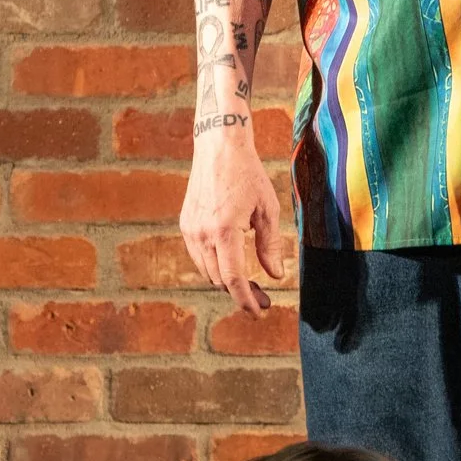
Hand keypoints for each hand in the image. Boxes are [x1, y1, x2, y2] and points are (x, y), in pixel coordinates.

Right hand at [179, 129, 285, 314]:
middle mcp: (202, 233)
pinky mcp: (185, 224)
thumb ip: (270, 245)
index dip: (246, 300)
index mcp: (224, 231)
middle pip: (219, 279)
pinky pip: (199, 256)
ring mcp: (190, 229)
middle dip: (241, 292)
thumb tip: (275, 276)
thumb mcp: (267, 209)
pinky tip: (232, 261)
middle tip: (263, 297)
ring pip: (207, 271)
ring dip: (226, 280)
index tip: (259, 312)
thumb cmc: (248, 174)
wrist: (218, 147)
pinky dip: (214, 265)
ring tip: (251, 283)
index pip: (233, 279)